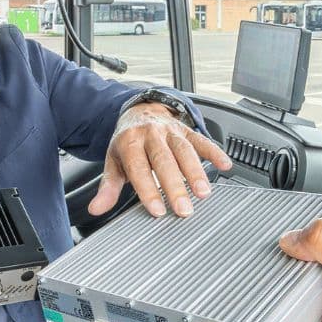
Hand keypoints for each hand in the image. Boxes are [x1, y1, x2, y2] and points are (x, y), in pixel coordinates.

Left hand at [88, 105, 231, 217]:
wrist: (138, 111)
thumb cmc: (127, 142)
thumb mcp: (113, 162)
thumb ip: (108, 187)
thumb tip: (96, 208)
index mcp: (130, 142)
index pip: (139, 168)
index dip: (148, 190)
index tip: (158, 210)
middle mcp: (151, 135)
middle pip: (164, 161)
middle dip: (175, 186)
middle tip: (184, 209)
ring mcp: (170, 131)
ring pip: (184, 151)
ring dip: (196, 172)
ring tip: (204, 193)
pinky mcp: (186, 129)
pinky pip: (202, 140)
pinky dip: (214, 152)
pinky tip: (225, 165)